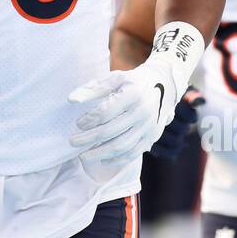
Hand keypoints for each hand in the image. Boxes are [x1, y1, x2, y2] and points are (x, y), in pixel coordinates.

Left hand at [68, 22, 203, 166]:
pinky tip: (102, 158)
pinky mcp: (152, 137)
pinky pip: (133, 153)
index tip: (78, 123)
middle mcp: (142, 112)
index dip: (89, 120)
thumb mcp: (115, 78)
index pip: (106, 111)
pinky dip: (116, 159)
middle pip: (110, 131)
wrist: (165, 86)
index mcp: (133, 94)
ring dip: (99, 153)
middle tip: (72, 142)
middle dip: (88, 139)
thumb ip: (93, 89)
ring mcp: (148, 127)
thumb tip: (72, 100)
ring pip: (121, 146)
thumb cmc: (133, 81)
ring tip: (83, 156)